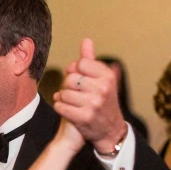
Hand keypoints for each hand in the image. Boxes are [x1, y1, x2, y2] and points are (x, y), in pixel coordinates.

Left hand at [53, 39, 126, 153]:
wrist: (110, 129)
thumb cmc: (103, 100)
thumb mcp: (102, 79)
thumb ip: (90, 61)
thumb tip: (86, 40)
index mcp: (107, 76)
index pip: (79, 63)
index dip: (76, 71)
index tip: (81, 79)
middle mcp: (102, 89)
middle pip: (70, 78)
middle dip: (68, 85)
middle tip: (74, 92)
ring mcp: (93, 104)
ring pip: (63, 93)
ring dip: (63, 97)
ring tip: (71, 101)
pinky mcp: (84, 117)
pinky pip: (60, 106)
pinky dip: (60, 107)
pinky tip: (66, 108)